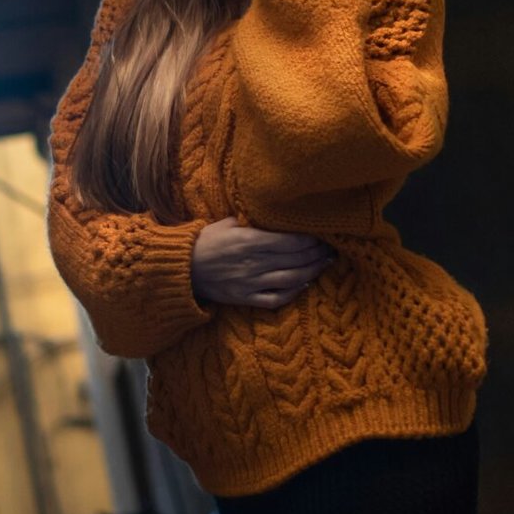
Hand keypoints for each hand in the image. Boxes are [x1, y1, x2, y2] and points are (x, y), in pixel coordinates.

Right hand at [192, 215, 335, 308]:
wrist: (183, 269)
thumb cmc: (206, 241)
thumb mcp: (227, 222)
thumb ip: (253, 220)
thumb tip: (279, 214)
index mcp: (249, 240)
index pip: (290, 240)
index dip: (310, 238)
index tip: (322, 233)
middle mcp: (252, 262)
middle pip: (295, 258)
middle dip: (317, 253)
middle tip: (331, 248)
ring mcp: (250, 283)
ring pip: (291, 279)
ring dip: (312, 271)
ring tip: (325, 263)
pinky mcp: (245, 298)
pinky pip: (276, 298)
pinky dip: (293, 292)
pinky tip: (304, 283)